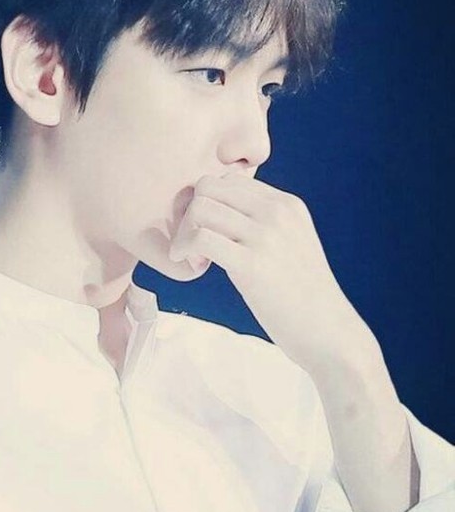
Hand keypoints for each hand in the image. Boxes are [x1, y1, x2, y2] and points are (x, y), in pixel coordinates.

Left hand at [169, 172, 369, 373]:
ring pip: (199, 207)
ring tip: (194, 258)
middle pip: (208, 186)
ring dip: (184, 232)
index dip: (209, 203)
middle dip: (189, 212)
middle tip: (193, 244)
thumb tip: (224, 214)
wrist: (329, 332)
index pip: (228, 179)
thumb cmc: (304, 296)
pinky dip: (185, 249)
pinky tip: (193, 266)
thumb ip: (265, 224)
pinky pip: (200, 238)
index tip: (210, 232)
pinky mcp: (252, 264)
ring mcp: (266, 236)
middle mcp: (277, 212)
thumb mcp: (292, 245)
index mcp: (287, 204)